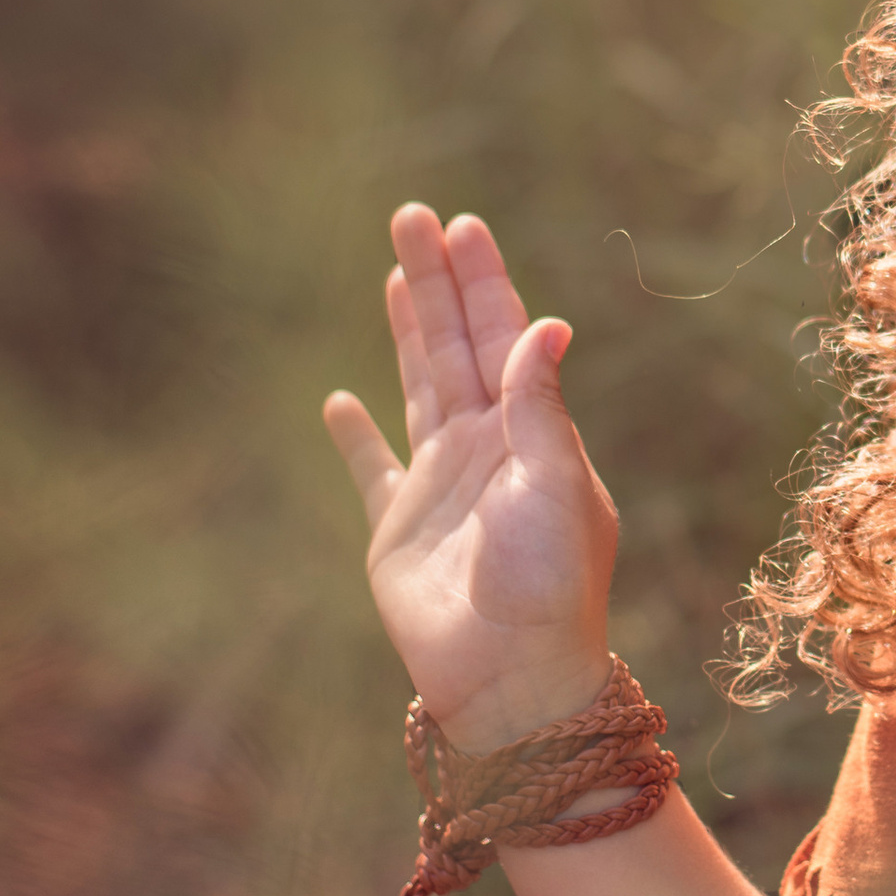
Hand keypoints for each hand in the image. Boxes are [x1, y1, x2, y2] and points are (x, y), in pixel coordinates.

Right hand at [323, 205, 616, 745]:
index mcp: (529, 433)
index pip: (502, 336)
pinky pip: (371, 470)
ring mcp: (440, 487)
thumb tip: (545, 322)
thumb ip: (540, 407)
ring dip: (405, 329)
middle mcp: (485, 449)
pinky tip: (340, 401)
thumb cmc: (548, 588)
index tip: (463, 224)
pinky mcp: (396, 531)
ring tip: (394, 272)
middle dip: (436, 280)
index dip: (482, 280)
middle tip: (413, 214)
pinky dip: (355, 436)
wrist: (511, 681)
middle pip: (455, 343)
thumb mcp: (556, 487)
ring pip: (417, 385)